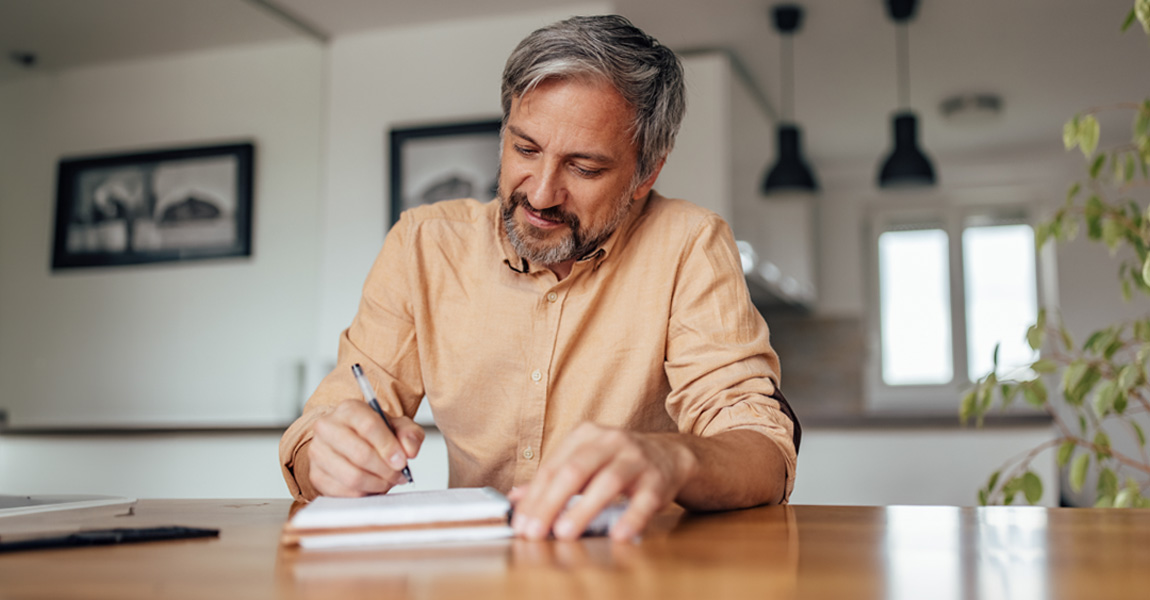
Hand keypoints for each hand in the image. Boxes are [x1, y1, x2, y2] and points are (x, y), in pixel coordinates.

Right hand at [306, 398, 423, 496]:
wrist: (353, 442)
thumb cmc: (375, 434)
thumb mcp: (398, 427)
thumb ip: (409, 434)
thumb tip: (409, 451)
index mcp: (349, 409)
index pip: (369, 426)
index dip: (388, 447)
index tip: (402, 461)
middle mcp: (328, 427)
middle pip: (360, 453)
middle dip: (385, 469)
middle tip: (398, 475)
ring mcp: (318, 452)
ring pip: (352, 476)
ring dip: (376, 483)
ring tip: (387, 481)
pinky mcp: (316, 474)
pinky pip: (343, 492)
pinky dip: (363, 493)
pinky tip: (372, 486)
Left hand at [509, 422, 697, 541]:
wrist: (671, 455)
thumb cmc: (619, 461)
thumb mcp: (585, 461)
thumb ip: (552, 478)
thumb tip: (515, 498)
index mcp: (586, 435)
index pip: (552, 467)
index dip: (534, 498)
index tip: (521, 524)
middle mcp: (610, 441)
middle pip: (574, 471)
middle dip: (550, 503)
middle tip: (535, 531)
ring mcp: (636, 458)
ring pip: (607, 482)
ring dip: (583, 509)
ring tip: (565, 533)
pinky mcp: (658, 478)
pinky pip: (644, 500)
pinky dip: (631, 517)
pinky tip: (619, 535)